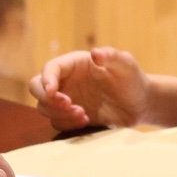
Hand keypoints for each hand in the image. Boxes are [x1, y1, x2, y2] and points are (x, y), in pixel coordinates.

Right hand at [28, 47, 149, 130]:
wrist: (140, 104)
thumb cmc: (132, 79)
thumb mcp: (126, 64)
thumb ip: (111, 56)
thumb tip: (95, 52)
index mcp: (75, 64)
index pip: (50, 68)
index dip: (47, 79)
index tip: (53, 91)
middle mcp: (66, 80)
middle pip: (36, 87)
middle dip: (48, 98)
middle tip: (69, 104)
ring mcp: (67, 98)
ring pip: (44, 107)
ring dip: (59, 113)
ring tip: (83, 114)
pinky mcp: (70, 115)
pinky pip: (56, 121)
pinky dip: (67, 123)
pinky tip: (85, 120)